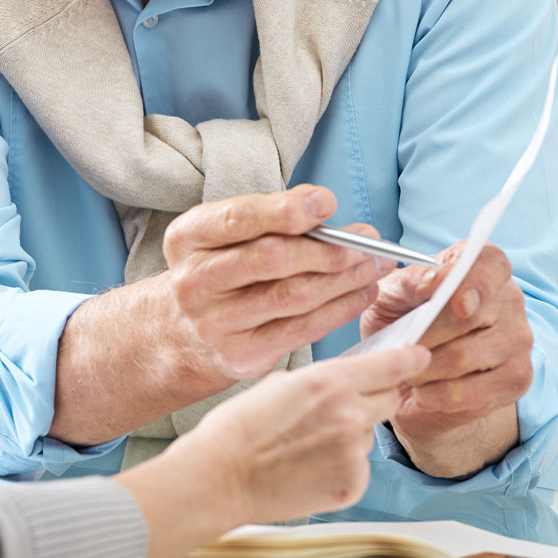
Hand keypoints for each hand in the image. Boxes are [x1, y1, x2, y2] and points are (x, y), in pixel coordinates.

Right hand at [116, 344, 434, 557]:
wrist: (219, 476)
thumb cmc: (238, 428)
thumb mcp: (280, 384)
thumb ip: (323, 381)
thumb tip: (347, 381)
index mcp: (330, 382)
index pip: (393, 365)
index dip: (411, 359)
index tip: (420, 356)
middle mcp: (350, 415)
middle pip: (390, 399)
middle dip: (376, 397)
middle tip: (346, 406)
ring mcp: (353, 453)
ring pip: (369, 435)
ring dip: (351, 435)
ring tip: (308, 444)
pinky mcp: (352, 485)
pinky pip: (359, 467)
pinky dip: (342, 466)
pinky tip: (309, 467)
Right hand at [160, 185, 394, 382]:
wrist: (182, 332)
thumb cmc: (218, 269)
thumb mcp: (224, 234)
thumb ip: (268, 217)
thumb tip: (324, 207)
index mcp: (188, 238)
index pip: (238, 219)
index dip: (285, 210)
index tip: (327, 203)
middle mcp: (195, 281)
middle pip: (270, 259)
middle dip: (327, 247)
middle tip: (367, 240)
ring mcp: (216, 323)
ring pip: (293, 296)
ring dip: (344, 278)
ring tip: (376, 264)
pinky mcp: (242, 355)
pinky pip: (302, 329)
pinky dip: (340, 309)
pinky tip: (362, 293)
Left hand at [359, 242, 533, 477]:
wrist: (413, 368)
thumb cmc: (404, 318)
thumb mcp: (397, 292)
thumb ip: (412, 281)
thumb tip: (431, 282)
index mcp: (484, 267)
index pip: (490, 263)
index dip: (468, 279)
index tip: (436, 293)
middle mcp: (510, 300)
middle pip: (468, 318)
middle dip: (423, 335)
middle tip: (400, 347)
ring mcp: (518, 340)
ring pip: (462, 358)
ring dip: (423, 368)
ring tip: (406, 369)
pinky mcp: (516, 379)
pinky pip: (469, 393)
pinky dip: (434, 395)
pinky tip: (422, 391)